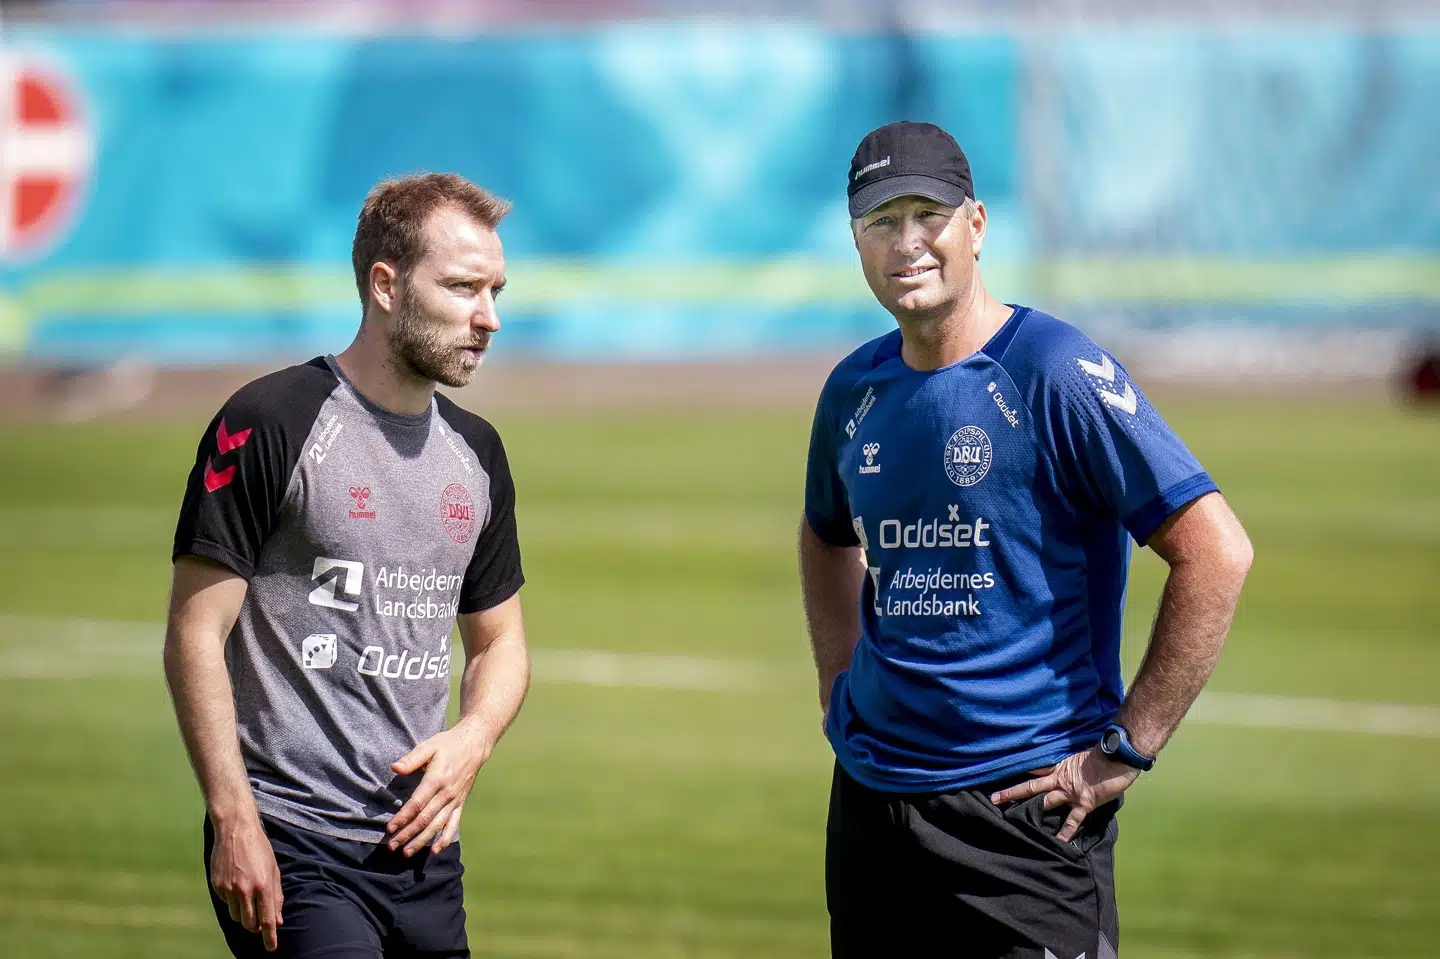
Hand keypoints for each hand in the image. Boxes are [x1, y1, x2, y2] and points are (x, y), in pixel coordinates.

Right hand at [210, 816, 282, 951]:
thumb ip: (276, 896)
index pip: (267, 919)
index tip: (271, 948)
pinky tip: (236, 883)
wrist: (236, 830)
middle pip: (249, 923)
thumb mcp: (274, 870)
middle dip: (255, 926)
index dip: (269, 937)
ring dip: (243, 913)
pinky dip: (232, 900)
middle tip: (259, 921)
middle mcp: (246, 890)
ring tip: (248, 896)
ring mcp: (229, 889)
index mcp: (264, 885)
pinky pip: (225, 903)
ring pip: (236, 916)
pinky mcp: (217, 886)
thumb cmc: (259, 849)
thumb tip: (277, 920)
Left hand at [386, 725, 492, 856]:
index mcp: (437, 779)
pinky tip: (434, 850)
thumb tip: (395, 768)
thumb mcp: (429, 746)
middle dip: (407, 834)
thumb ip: (412, 759)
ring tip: (407, 852)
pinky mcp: (460, 804)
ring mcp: (454, 801)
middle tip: (392, 846)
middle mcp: (446, 793)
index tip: (390, 828)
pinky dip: (445, 839)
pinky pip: (453, 825)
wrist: (474, 745)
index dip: (403, 817)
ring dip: (422, 840)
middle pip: (425, 819)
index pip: (417, 803)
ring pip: (437, 825)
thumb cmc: (448, 744)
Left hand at [988, 747, 1140, 842]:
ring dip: (1030, 809)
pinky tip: (1058, 843)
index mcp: (1060, 766)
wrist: (1118, 757)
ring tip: (1013, 818)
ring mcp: (1071, 792)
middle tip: (993, 798)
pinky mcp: (1084, 803)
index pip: (1035, 769)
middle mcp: (1061, 779)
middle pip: (1031, 786)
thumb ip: (1072, 765)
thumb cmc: (1103, 754)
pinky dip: (1066, 831)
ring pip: (1045, 801)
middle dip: (1012, 792)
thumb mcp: (1082, 756)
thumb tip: (1070, 767)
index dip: (1020, 772)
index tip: (1001, 773)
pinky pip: (1073, 820)